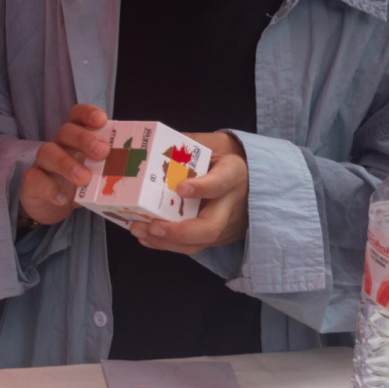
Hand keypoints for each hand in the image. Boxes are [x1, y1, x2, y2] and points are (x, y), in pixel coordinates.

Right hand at [19, 105, 110, 225]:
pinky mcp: (32, 180)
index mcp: (77, 138)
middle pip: (66, 131)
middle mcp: (59, 145)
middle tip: (102, 151)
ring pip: (48, 152)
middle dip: (84, 138)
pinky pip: (35, 178)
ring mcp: (44, 162)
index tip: (101, 120)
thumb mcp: (98, 173)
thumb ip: (113, 167)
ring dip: (67, 163)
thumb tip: (145, 170)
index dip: (87, 114)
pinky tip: (63, 198)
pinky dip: (49, 188)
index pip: (77, 116)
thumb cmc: (80, 184)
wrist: (51, 205)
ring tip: (84, 178)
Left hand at [129, 131, 249, 254]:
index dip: (202, 188)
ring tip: (140, 229)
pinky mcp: (215, 235)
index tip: (180, 188)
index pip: (221, 183)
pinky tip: (146, 237)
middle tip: (153, 225)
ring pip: (198, 242)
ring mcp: (224, 224)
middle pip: (210, 227)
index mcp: (233, 174)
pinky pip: (192, 245)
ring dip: (166, 242)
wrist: (248, 176)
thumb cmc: (225, 156)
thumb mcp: (213, 142)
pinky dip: (167, 244)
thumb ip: (189, 143)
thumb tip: (155, 142)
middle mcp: (230, 204)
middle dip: (178, 231)